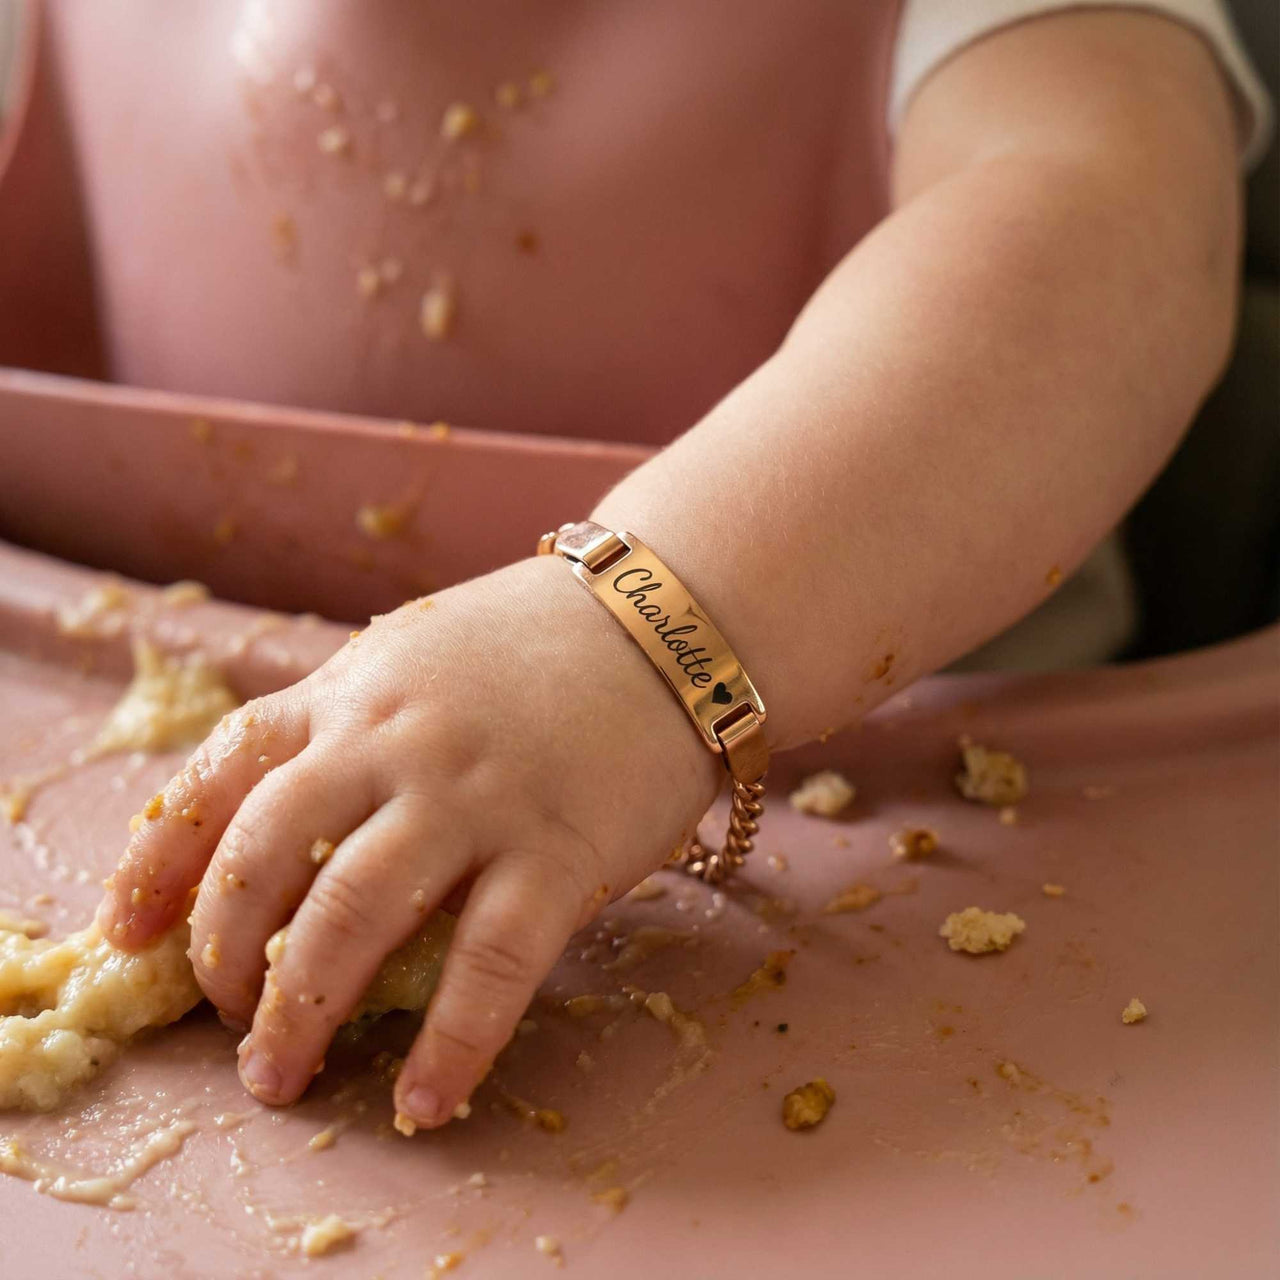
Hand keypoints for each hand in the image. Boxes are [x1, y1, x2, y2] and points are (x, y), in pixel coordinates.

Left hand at [97, 556, 718, 1125]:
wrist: (670, 617)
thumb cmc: (545, 641)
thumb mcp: (422, 653)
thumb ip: (354, 718)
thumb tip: (288, 812)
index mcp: (354, 690)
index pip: (222, 773)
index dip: (160, 861)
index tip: (127, 932)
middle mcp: (394, 742)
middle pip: (266, 858)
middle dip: (224, 954)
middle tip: (225, 1016)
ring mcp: (474, 797)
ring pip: (351, 916)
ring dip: (301, 1011)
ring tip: (282, 1074)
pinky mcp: (558, 851)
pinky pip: (487, 966)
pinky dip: (449, 1045)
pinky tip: (423, 1101)